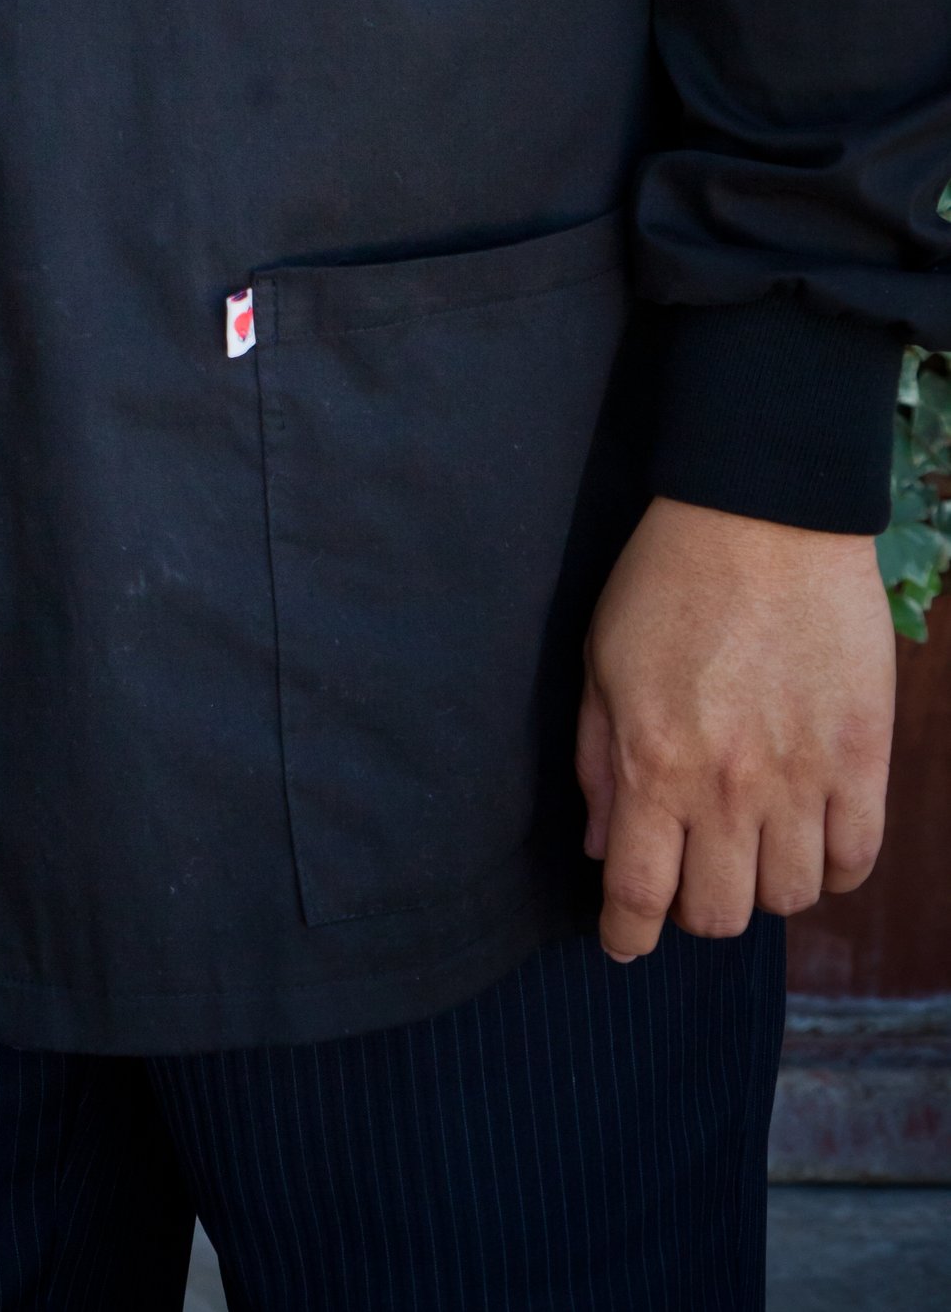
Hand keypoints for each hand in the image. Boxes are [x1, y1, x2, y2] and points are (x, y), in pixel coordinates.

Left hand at [576, 494, 896, 962]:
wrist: (764, 515)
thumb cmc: (667, 578)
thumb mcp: (602, 660)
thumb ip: (596, 761)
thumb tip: (602, 846)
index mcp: (652, 764)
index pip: (641, 895)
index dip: (629, 936)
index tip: (625, 943)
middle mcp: (728, 787)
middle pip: (719, 913)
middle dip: (695, 909)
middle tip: (691, 872)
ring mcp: (802, 778)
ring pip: (789, 898)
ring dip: (764, 885)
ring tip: (751, 845)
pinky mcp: (861, 759)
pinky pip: (855, 859)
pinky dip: (831, 866)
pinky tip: (809, 836)